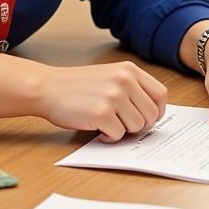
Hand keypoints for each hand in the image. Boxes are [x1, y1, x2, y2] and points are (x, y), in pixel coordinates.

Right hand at [39, 62, 167, 141]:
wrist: (48, 88)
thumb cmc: (77, 85)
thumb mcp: (110, 75)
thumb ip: (132, 88)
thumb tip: (153, 114)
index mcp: (129, 70)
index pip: (161, 94)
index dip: (157, 111)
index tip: (147, 118)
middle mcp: (125, 80)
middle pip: (151, 114)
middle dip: (139, 125)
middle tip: (123, 125)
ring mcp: (114, 96)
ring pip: (137, 127)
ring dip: (123, 131)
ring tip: (107, 124)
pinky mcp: (102, 113)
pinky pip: (119, 135)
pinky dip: (109, 138)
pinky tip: (98, 130)